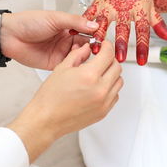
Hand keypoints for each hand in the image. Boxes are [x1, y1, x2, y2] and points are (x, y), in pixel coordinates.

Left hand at [0, 11, 98, 69]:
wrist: (9, 36)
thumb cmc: (29, 22)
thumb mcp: (55, 18)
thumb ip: (75, 22)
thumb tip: (94, 25)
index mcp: (68, 26)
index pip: (88, 30)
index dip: (97, 33)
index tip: (105, 36)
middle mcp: (68, 40)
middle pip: (87, 44)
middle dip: (94, 47)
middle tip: (101, 49)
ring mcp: (63, 52)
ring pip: (81, 56)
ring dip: (87, 56)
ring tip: (90, 55)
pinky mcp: (57, 64)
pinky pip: (70, 66)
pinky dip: (77, 66)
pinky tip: (82, 65)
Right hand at [8, 41, 122, 161]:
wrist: (46, 120)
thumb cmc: (50, 97)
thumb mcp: (62, 68)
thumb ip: (78, 55)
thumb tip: (87, 48)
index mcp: (89, 75)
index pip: (108, 54)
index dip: (107, 46)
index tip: (104, 46)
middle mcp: (100, 89)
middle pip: (117, 67)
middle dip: (110, 59)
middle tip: (101, 58)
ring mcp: (104, 102)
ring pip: (119, 81)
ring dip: (112, 74)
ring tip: (100, 73)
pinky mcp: (104, 111)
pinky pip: (115, 95)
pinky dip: (110, 88)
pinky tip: (99, 87)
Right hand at [84, 0, 166, 65]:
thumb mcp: (150, 6)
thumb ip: (158, 24)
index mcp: (138, 11)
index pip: (143, 31)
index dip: (142, 47)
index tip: (142, 61)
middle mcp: (123, 10)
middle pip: (123, 28)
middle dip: (121, 43)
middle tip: (119, 58)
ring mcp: (109, 7)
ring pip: (103, 23)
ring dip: (99, 37)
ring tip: (96, 49)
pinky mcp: (97, 3)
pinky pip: (88, 14)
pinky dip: (80, 23)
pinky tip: (75, 33)